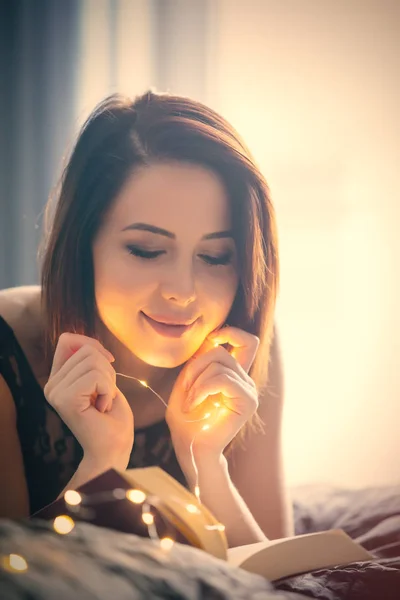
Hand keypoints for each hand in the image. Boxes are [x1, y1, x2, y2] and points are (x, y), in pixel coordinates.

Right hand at [44, 333, 133, 468]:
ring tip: (103, 404)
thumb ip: (92, 363)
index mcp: (58, 380)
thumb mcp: (104, 382)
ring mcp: (55, 392)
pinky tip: (102, 409)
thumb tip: (89, 344)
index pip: (67, 340)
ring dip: (108, 382)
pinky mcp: (65, 399)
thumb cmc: (112, 422)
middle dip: (107, 370)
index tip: (109, 360)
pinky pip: (96, 376)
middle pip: (87, 350)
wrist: (113, 452)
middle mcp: (51, 385)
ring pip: (93, 361)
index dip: (91, 344)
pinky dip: (107, 390)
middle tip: (104, 396)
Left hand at [166, 326, 258, 480]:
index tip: (209, 343)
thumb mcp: (186, 383)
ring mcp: (248, 391)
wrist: (191, 449)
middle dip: (196, 364)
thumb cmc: (185, 420)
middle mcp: (244, 380)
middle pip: (222, 350)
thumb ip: (198, 361)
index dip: (229, 332)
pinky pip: (222, 379)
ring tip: (189, 401)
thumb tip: (211, 340)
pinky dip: (201, 389)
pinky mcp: (247, 402)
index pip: (246, 341)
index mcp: (233, 374)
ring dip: (196, 381)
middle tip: (186, 388)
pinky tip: (193, 404)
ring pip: (219, 364)